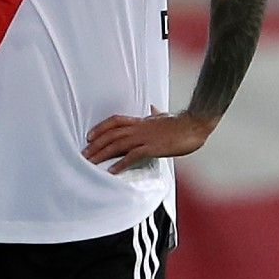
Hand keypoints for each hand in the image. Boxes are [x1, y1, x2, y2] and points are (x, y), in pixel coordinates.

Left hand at [84, 107, 212, 173]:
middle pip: (111, 134)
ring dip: (102, 154)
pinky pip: (133, 155)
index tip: (89, 136)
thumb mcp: (164, 116)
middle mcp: (139, 128)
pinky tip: (112, 171)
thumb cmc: (181, 123)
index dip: (100, 128)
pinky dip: (120, 163)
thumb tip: (152, 107)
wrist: (196, 125)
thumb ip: (155, 114)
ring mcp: (145, 137)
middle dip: (95, 145)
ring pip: (118, 144)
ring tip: (90, 163)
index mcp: (141, 121)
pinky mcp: (153, 148)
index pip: (115, 121)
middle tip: (83, 155)